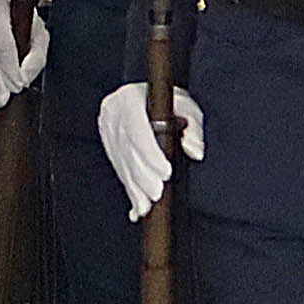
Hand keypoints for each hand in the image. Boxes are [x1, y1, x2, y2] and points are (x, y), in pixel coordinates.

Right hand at [98, 82, 203, 219]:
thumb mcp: (186, 106)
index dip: (150, 154)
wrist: (146, 96)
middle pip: (128, 150)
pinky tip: (137, 208)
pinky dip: (130, 190)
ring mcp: (107, 130)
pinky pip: (118, 171)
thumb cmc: (168, 100)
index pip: (137, 129)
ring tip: (147, 207)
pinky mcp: (107, 145)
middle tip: (157, 194)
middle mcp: (113, 114)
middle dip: (143, 176)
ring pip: (121, 164)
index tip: (165, 171)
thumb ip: (194, 128)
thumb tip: (196, 151)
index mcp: (128, 99)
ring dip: (135, 189)